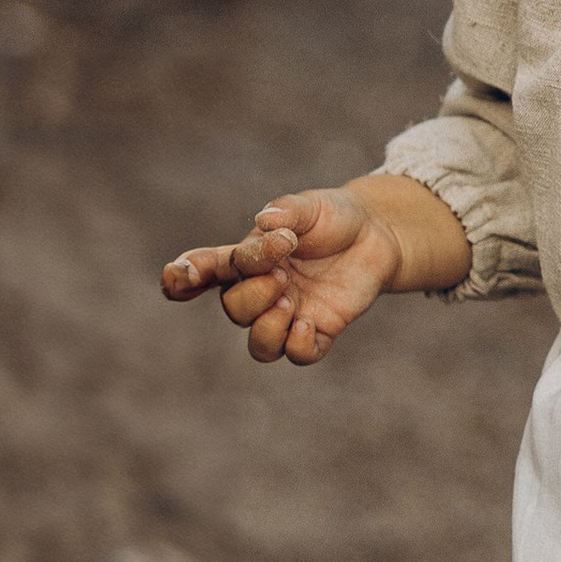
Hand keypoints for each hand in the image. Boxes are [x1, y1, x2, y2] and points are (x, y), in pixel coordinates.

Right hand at [161, 186, 404, 365]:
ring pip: (259, 344)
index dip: (183, 276)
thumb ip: (287, 211)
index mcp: (247, 259)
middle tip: (283, 274)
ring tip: (289, 303)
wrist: (377, 233)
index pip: (204, 270)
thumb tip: (265, 221)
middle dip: (252, 294)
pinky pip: (297, 356)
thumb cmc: (334, 217)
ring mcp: (289, 314)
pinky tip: (308, 322)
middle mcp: (262, 291)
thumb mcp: (311, 205)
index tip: (183, 273)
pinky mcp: (320, 330)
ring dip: (267, 328)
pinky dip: (297, 346)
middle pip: (234, 309)